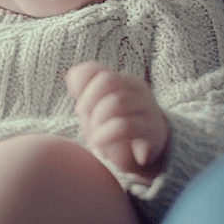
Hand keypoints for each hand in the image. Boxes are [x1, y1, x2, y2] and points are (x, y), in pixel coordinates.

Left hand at [65, 62, 168, 180]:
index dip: (80, 85)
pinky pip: (124, 126)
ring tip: (94, 136)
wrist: (151, 153)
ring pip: (117, 102)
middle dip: (89, 101)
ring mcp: (147, 108)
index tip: (78, 104)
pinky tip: (100, 144)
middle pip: (107, 80)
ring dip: (97, 121)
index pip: (95, 70)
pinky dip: (105, 135)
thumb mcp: (99, 110)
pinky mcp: (151, 131)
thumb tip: (72, 76)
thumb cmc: (118, 128)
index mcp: (122, 82)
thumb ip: (86, 92)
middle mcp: (137, 90)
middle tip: (84, 119)